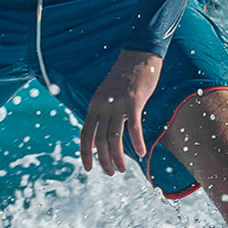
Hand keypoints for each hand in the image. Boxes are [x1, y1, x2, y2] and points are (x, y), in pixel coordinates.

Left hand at [79, 50, 165, 175]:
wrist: (139, 55)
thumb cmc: (126, 78)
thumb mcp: (108, 96)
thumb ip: (104, 114)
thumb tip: (102, 136)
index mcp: (94, 105)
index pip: (85, 134)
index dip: (85, 153)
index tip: (88, 168)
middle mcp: (102, 105)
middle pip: (99, 140)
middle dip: (103, 160)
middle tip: (110, 173)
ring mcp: (117, 103)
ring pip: (114, 137)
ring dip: (117, 156)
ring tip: (122, 169)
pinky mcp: (133, 100)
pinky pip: (134, 126)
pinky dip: (137, 141)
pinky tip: (141, 153)